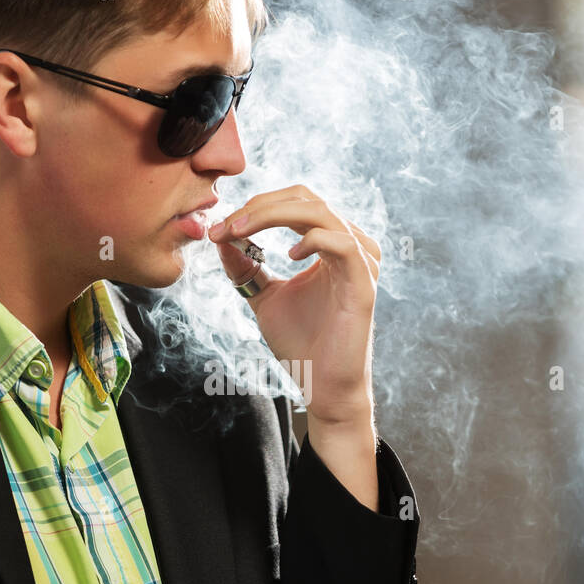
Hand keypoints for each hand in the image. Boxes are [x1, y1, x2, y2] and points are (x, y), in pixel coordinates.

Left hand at [208, 185, 379, 425]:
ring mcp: (360, 262)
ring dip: (273, 215)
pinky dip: (311, 240)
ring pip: (321, 212)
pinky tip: (288, 256)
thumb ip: (246, 266)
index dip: (255, 207)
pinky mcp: (364, 283)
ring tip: (241, 231)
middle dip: (259, 206)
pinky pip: (342, 243)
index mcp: (330, 243)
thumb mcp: (265, 296)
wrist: (322, 386)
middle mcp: (350, 246)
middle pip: (306, 197)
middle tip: (226, 225)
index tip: (219, 228)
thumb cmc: (301, 344)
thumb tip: (220, 236)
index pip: (294, 202)